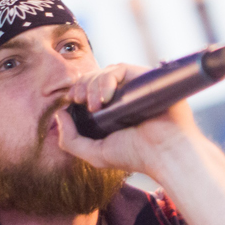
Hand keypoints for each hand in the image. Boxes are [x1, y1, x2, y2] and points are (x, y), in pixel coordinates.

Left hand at [55, 63, 202, 176]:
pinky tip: (106, 97)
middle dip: (82, 87)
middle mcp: (124, 96)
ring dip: (92, 84)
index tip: (72, 102)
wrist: (164, 152)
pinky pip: (119, 68)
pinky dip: (107, 79)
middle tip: (80, 101)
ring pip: (104, 71)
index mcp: (113, 111)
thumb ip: (70, 140)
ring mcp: (134, 86)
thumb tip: (60, 114)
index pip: (90, 90)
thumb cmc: (135, 156)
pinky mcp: (144, 79)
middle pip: (94, 78)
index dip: (77, 91)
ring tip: (95, 105)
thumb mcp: (95, 154)